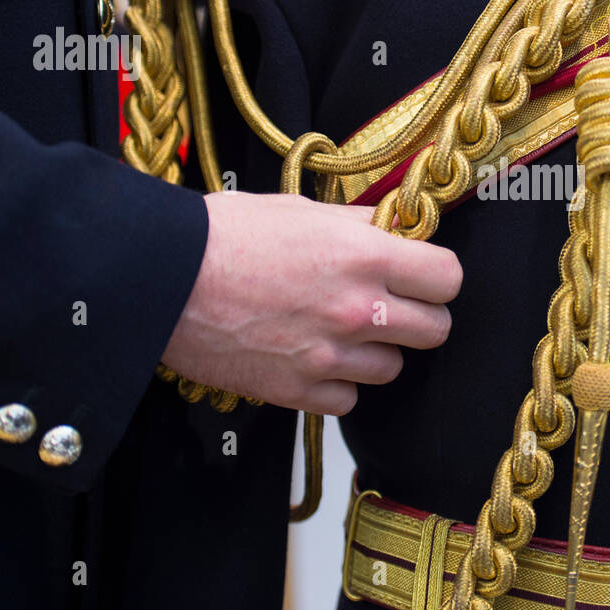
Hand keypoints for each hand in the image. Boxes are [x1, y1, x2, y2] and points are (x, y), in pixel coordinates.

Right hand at [161, 191, 462, 414]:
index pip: (449, 278)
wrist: (161, 278)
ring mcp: (329, 355)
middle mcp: (357, 309)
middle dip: (418, 316)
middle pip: (436, 330)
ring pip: (394, 369)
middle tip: (389, 304)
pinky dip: (337, 384)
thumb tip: (396, 231)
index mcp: (363, 255)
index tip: (420, 274)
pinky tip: (314, 358)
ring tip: (340, 329)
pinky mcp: (297, 390)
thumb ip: (358, 225)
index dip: (436, 276)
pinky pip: (349, 399)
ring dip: (376, 351)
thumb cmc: (224, 235)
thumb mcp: (301, 210)